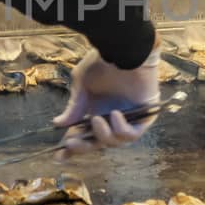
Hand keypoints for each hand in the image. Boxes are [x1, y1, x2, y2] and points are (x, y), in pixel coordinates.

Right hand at [51, 39, 161, 157]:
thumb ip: (75, 107)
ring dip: (104, 135)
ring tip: (97, 120)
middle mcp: (111, 118)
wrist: (123, 49)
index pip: (84, 135)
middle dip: (84, 146)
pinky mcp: (144, 116)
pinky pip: (133, 133)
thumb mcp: (82, 84)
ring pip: (115, 141)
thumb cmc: (102, 62)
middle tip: (72, 143)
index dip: (73, 147)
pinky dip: (122, 129)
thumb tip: (59, 124)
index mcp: (96, 111)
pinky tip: (115, 115)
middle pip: (98, 143)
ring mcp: (128, 118)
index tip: (59, 155)